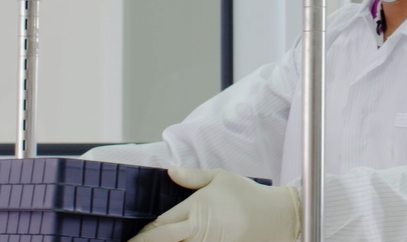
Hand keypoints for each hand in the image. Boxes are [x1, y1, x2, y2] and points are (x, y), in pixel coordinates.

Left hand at [131, 167, 300, 241]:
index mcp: (195, 209)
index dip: (143, 234)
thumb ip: (193, 177)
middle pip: (163, 241)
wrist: (276, 217)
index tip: (130, 238)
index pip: (160, 225)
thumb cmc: (248, 195)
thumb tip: (170, 171)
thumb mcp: (221, 177)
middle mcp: (197, 230)